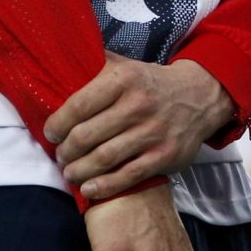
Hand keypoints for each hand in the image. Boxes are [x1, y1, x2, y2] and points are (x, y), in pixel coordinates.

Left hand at [46, 55, 235, 198]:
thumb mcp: (126, 65)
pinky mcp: (164, 156)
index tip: (51, 133)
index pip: (79, 104)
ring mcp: (153, 132)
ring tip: (70, 172)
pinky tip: (89, 189)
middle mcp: (138, 105)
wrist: (200, 96)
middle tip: (61, 156)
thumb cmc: (150, 83)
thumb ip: (95, 64)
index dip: (58, 123)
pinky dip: (104, 186)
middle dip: (67, 151)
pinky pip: (128, 176)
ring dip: (80, 170)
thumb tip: (58, 61)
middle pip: (88, 135)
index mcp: (124, 79)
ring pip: (105, 158)